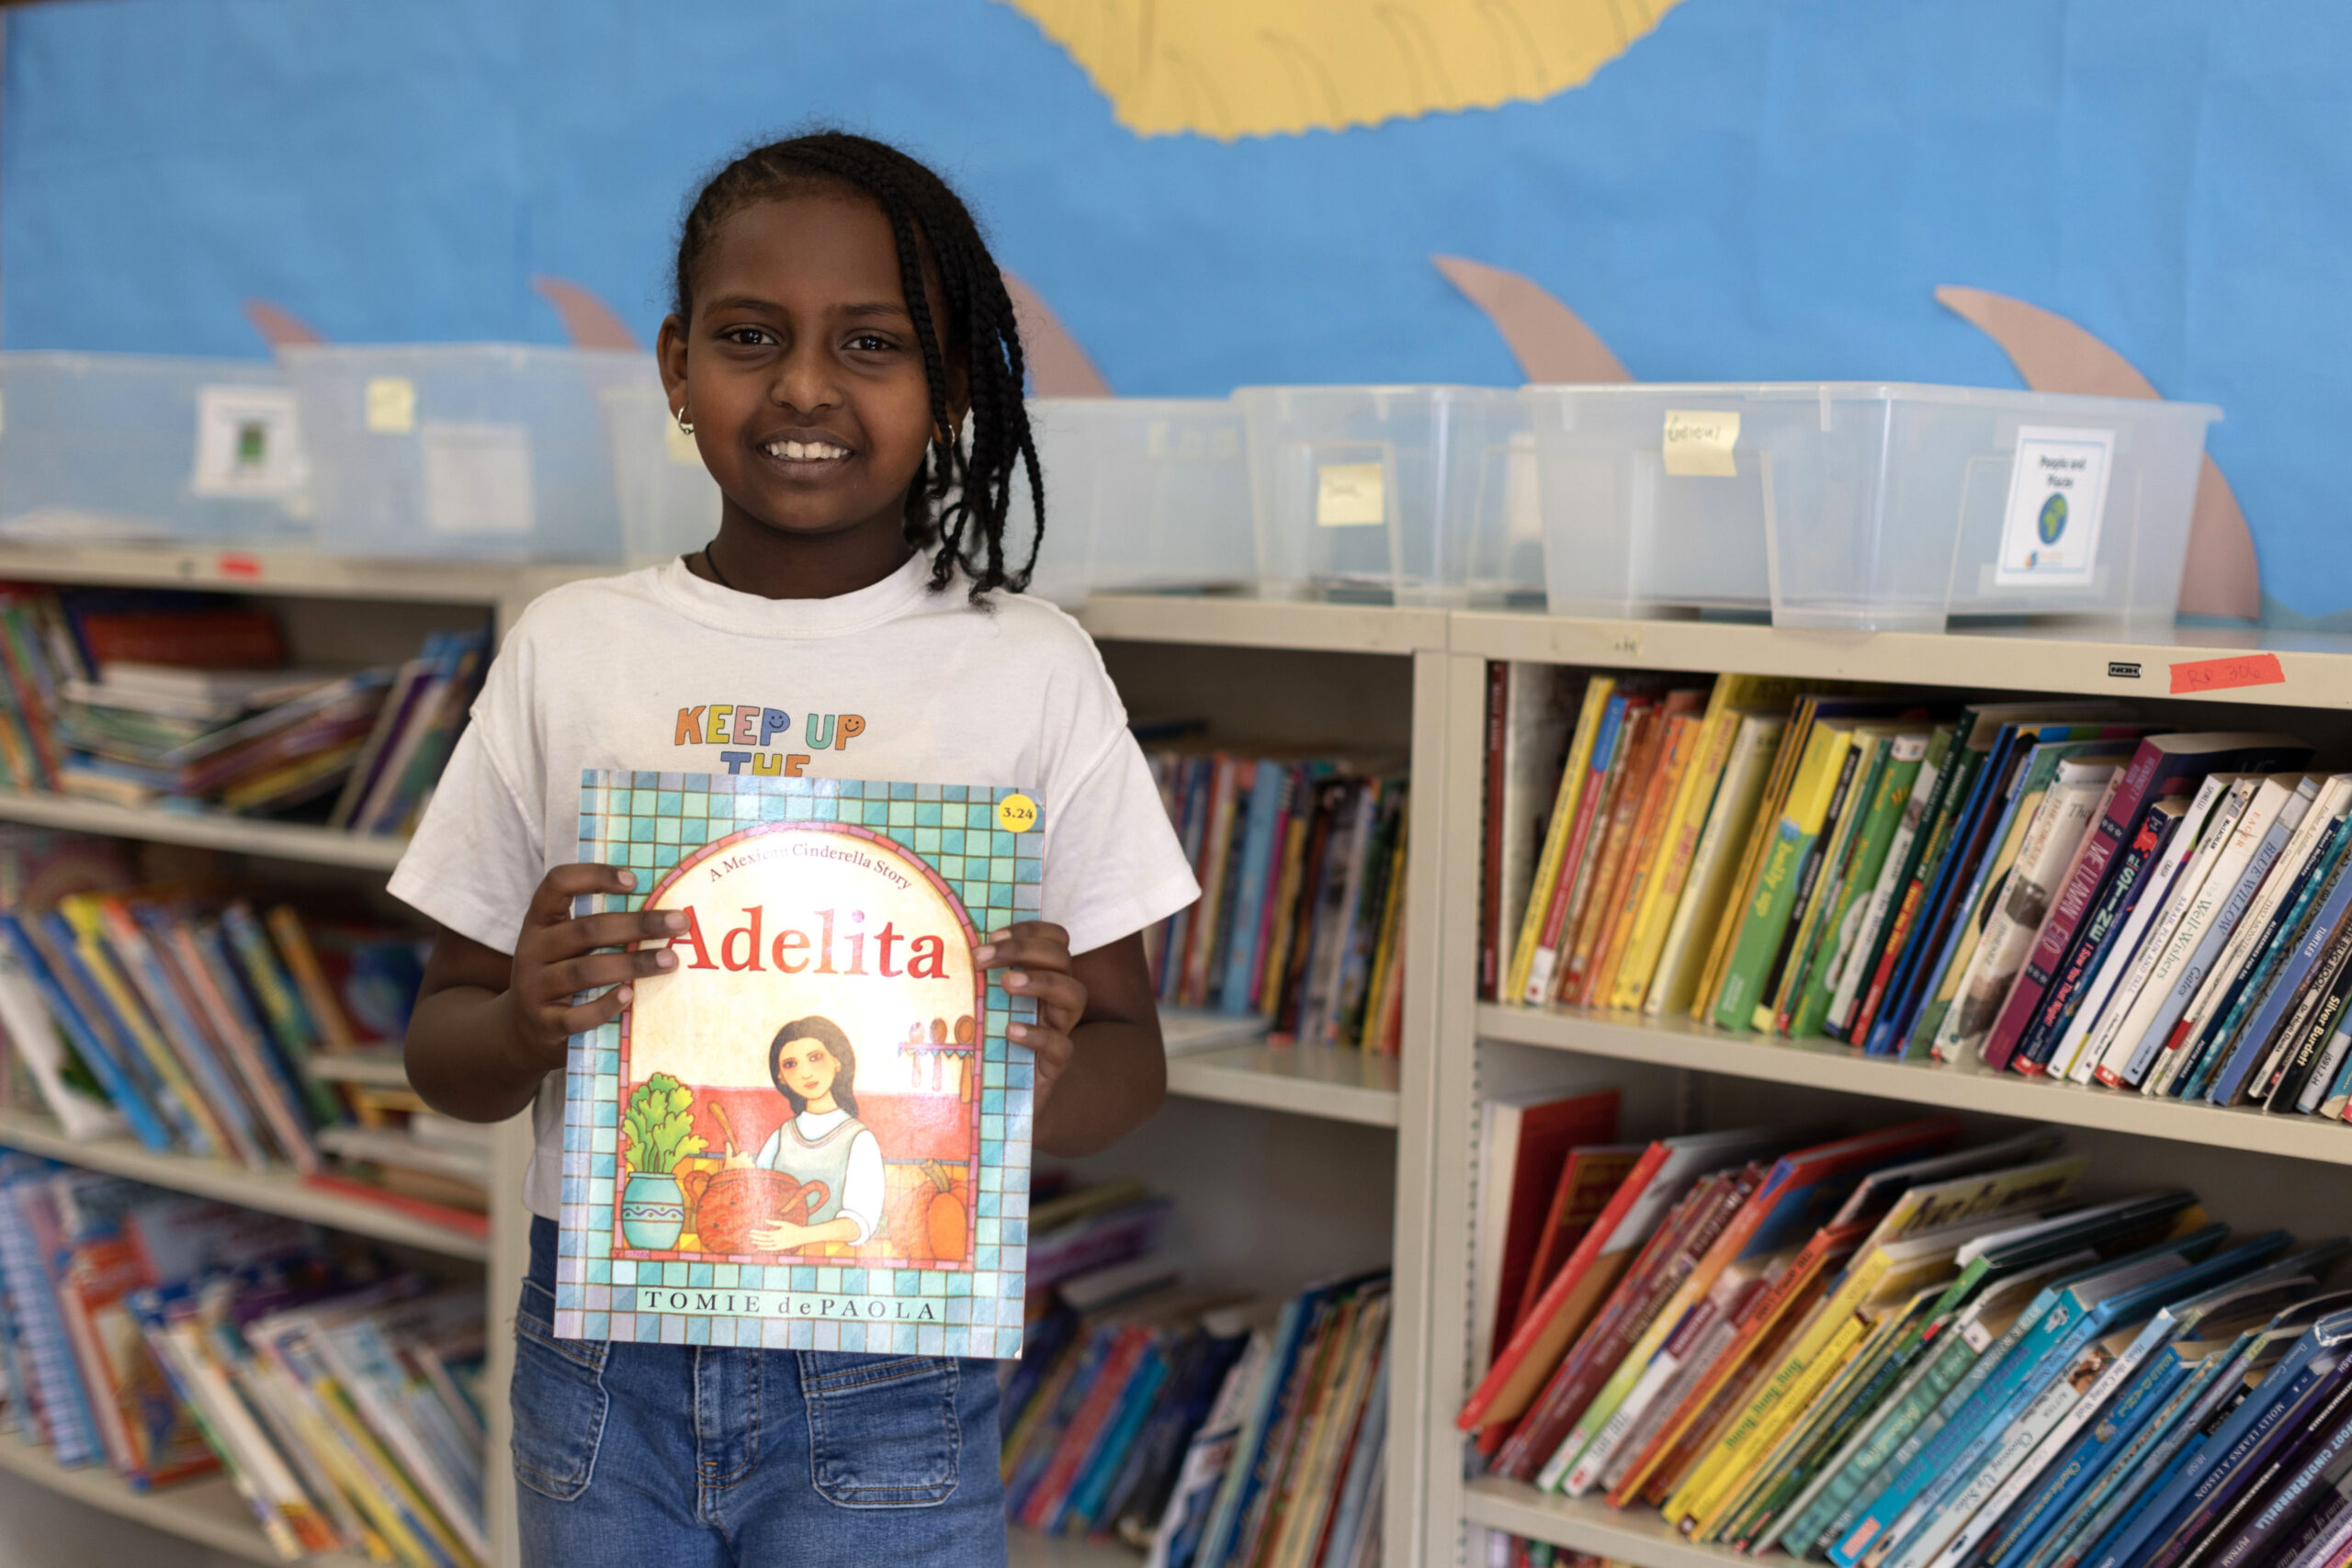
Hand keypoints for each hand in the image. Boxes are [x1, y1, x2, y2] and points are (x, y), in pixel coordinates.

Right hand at [501, 863, 687, 1075]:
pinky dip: (605, 1006)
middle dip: (638, 925)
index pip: (558, 884)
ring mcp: (534, 987)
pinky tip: (631, 996)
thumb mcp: (566, 944)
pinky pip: (577, 1016)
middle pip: (586, 930)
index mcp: (540, 921)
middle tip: (679, 923)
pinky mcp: (544, 1023)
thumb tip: (662, 909)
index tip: (634, 880)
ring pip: (585, 971)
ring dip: (632, 964)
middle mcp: (532, 949)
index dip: (594, 876)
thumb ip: (598, 926)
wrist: (524, 1029)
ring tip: (670, 961)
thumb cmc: (560, 974)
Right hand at [750, 1220, 811, 1251]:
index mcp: (776, 1233)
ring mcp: (778, 1243)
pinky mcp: (781, 1247)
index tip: (751, 1231)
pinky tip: (759, 1247)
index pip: (764, 1233)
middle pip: (764, 1238)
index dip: (757, 1232)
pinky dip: (765, 1248)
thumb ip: (774, 1222)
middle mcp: (776, 1238)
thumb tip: (765, 1220)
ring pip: (766, 1243)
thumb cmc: (793, 1228)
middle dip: (756, 1237)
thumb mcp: (783, 1224)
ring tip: (752, 1240)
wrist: (802, 1235)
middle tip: (748, 1236)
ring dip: (759, 1242)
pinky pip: (771, 1248)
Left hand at [975, 921, 1085, 1124]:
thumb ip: (975, 980)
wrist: (1000, 1102)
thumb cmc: (987, 1046)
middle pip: (1062, 958)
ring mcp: (1060, 1031)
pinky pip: (1062, 1046)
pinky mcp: (1055, 1065)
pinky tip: (1011, 1031)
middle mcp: (1056, 1000)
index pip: (1054, 939)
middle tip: (984, 956)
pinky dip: (1038, 1034)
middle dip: (1023, 949)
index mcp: (1041, 978)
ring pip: (1076, 994)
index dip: (1029, 929)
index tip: (992, 933)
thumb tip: (935, 947)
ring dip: (1041, 981)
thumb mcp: (981, 1007)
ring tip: (1006, 984)